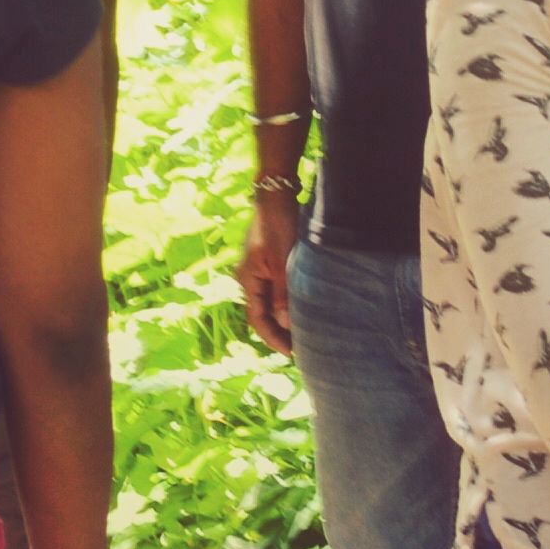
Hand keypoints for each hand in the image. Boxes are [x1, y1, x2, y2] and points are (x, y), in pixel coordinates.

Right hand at [238, 189, 299, 356]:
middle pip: (261, 312)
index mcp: (248, 278)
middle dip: (277, 332)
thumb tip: (285, 324)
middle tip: (299, 348)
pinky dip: (284, 302)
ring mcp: (257, 268)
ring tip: (301, 332)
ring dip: (282, 317)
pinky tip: (298, 306)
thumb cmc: (278, 226)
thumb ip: (282, 293)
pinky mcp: (268, 260)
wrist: (275, 195)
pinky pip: (273, 289)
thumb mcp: (282, 261)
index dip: (272, 338)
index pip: (257, 318)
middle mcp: (249, 276)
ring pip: (268, 301)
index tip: (290, 353)